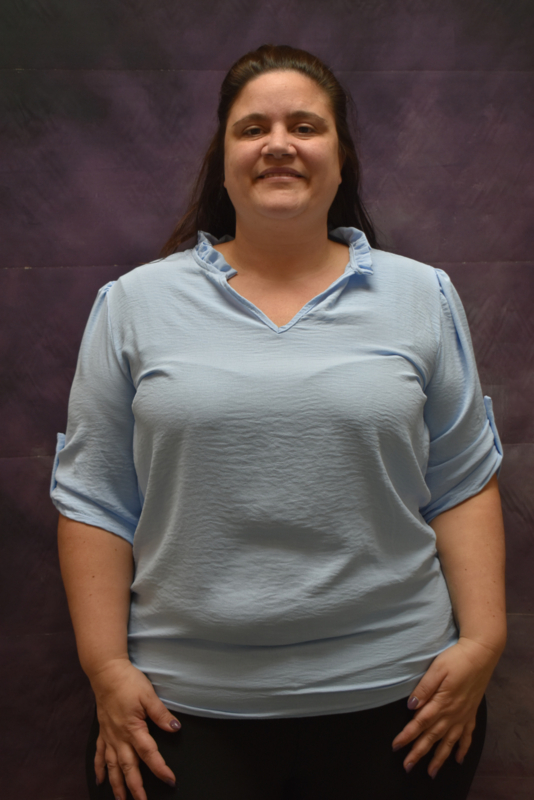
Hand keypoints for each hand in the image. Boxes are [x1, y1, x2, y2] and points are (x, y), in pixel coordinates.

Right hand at [90, 658, 180, 799]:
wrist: (106, 672)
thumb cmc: (128, 682)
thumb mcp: (149, 695)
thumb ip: (161, 714)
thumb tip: (176, 729)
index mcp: (133, 729)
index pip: (149, 754)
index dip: (160, 769)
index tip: (170, 781)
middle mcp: (119, 737)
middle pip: (128, 768)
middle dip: (135, 788)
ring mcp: (109, 736)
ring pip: (112, 766)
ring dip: (117, 785)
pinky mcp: (102, 731)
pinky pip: (99, 755)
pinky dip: (99, 769)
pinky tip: (100, 781)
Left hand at [391, 637, 502, 778]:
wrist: (481, 654)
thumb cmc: (456, 659)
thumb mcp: (437, 669)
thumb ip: (424, 688)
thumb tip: (411, 706)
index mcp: (441, 702)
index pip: (420, 723)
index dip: (407, 735)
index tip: (396, 745)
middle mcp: (452, 713)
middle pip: (433, 737)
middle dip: (419, 752)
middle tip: (407, 766)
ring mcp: (463, 715)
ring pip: (449, 741)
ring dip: (439, 757)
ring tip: (431, 772)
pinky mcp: (471, 713)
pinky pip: (467, 736)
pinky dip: (462, 748)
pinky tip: (458, 759)